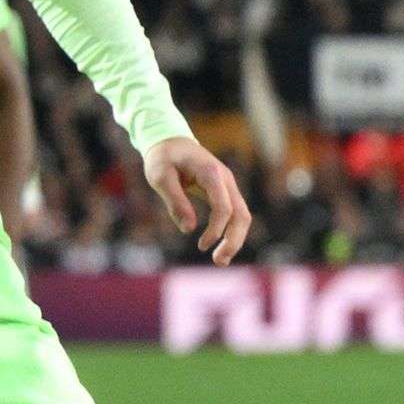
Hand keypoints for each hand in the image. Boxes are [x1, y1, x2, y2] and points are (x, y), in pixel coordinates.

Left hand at [147, 136, 254, 261]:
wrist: (171, 142)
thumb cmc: (163, 158)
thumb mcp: (160, 177)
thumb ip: (175, 201)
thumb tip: (188, 229)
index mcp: (211, 173)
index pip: (224, 207)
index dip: (216, 229)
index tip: (201, 246)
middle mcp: (226, 179)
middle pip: (241, 214)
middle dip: (234, 240)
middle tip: (219, 261)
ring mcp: (228, 185)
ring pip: (243, 216)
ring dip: (235, 239)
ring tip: (221, 260)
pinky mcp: (225, 192)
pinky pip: (235, 214)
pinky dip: (231, 232)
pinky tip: (220, 246)